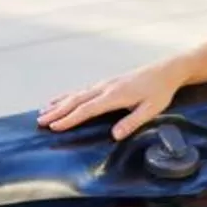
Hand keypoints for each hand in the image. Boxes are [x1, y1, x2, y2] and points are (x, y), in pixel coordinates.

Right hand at [36, 60, 178, 139]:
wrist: (166, 70)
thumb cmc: (160, 92)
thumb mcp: (151, 109)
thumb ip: (132, 122)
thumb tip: (114, 135)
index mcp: (115, 95)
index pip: (87, 109)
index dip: (70, 119)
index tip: (54, 127)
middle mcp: (106, 88)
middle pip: (77, 101)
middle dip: (57, 111)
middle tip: (39, 121)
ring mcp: (105, 84)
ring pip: (77, 94)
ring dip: (59, 103)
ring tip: (42, 112)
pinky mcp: (107, 83)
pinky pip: (83, 90)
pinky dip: (68, 96)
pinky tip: (60, 99)